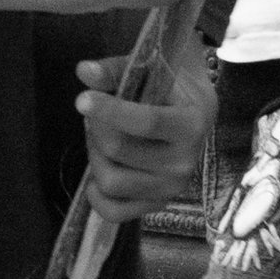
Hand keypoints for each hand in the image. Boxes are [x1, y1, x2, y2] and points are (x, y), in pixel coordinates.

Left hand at [75, 51, 215, 222]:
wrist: (197, 108)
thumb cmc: (174, 83)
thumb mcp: (152, 67)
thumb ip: (117, 69)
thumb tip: (84, 70)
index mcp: (193, 122)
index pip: (146, 122)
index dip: (110, 111)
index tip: (82, 99)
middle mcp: (187, 160)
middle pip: (118, 150)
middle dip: (96, 128)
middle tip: (94, 114)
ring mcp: (173, 186)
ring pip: (111, 181)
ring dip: (94, 156)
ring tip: (99, 138)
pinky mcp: (158, 204)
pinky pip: (115, 211)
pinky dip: (98, 196)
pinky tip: (97, 173)